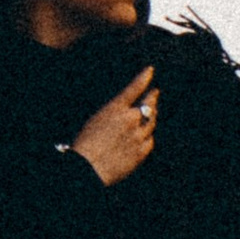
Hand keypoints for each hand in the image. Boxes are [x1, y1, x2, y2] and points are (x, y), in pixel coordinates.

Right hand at [69, 64, 156, 184]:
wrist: (88, 167)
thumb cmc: (85, 144)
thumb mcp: (95, 120)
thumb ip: (114, 114)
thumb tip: (129, 113)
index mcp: (115, 108)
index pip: (134, 88)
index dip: (144, 78)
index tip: (150, 71)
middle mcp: (130, 119)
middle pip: (148, 105)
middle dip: (152, 99)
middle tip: (154, 94)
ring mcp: (138, 135)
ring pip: (151, 122)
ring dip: (152, 116)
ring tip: (152, 112)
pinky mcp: (142, 151)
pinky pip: (150, 140)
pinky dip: (148, 137)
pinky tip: (147, 135)